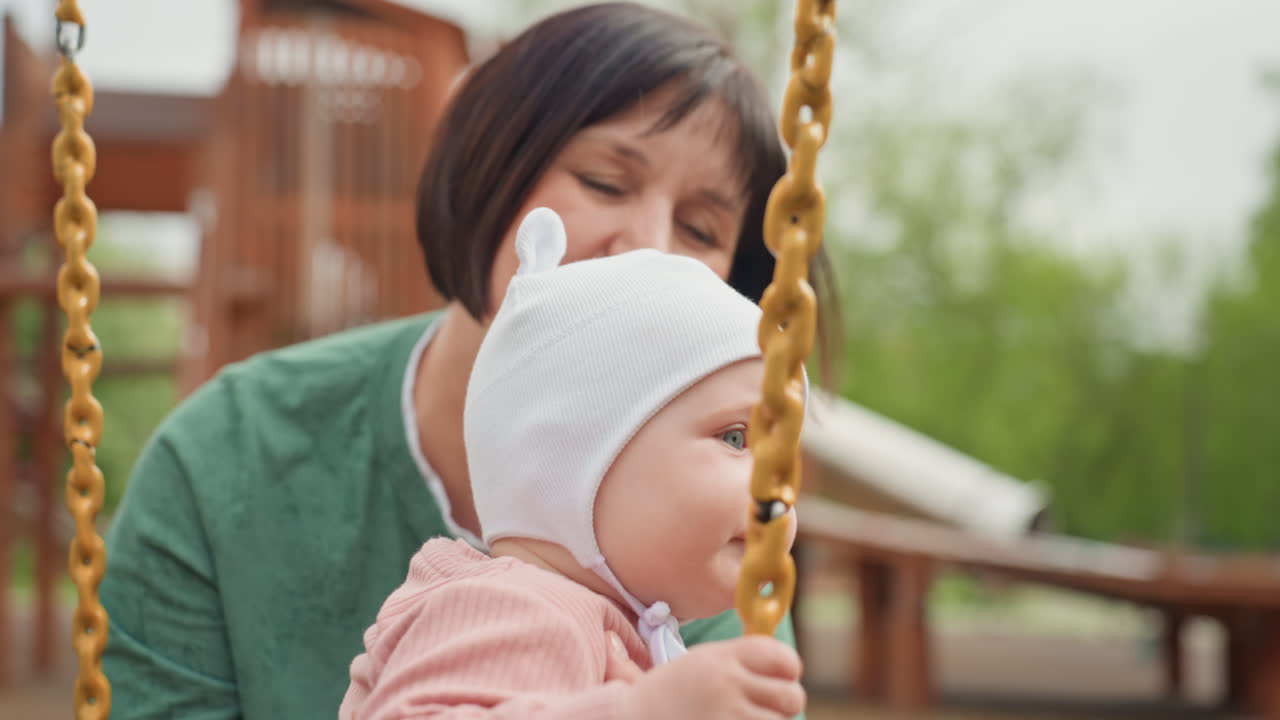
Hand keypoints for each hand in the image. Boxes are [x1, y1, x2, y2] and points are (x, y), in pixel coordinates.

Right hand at [609, 633, 804, 719]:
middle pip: (791, 695)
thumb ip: (738, 658)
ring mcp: (728, 716)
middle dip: (784, 703)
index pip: (782, 657)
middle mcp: (727, 684)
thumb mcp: (699, 662)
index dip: (789, 668)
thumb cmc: (666, 694)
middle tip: (767, 706)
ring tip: (742, 718)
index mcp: (720, 657)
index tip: (783, 676)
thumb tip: (784, 659)